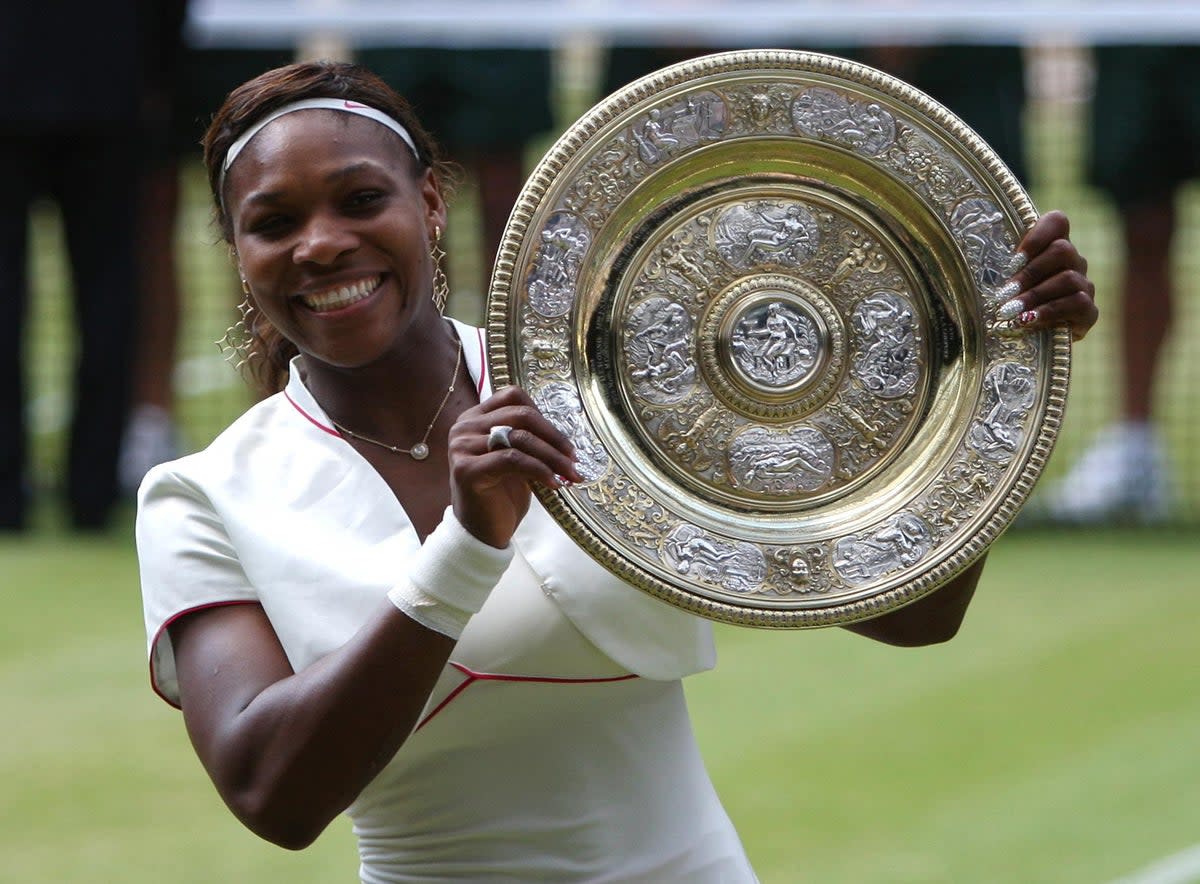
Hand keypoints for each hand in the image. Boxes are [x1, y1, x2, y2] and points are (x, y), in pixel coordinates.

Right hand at [446, 385, 579, 548]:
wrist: (481, 533)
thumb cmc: (500, 495)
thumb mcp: (516, 460)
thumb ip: (527, 438)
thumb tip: (564, 435)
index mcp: (474, 418)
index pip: (513, 397)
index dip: (543, 416)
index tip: (563, 441)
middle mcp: (464, 428)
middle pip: (520, 415)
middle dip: (554, 437)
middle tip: (574, 458)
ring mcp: (462, 447)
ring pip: (519, 438)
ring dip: (552, 456)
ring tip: (570, 473)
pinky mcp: (467, 469)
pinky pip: (513, 460)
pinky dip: (539, 470)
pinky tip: (554, 483)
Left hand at [995, 210, 1098, 341]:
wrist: (1035, 342)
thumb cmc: (1011, 306)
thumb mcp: (1002, 285)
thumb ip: (998, 271)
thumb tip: (963, 264)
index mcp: (1052, 248)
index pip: (1057, 221)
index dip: (1037, 235)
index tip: (1013, 261)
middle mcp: (1073, 262)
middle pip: (1062, 250)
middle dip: (1029, 272)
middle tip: (1005, 293)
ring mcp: (1083, 285)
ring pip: (1068, 278)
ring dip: (1034, 295)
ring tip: (1010, 312)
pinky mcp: (1089, 311)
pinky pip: (1077, 304)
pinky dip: (1049, 312)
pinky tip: (1028, 321)